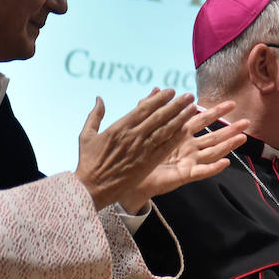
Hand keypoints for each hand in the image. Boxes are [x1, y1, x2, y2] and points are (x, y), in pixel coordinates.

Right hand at [75, 89, 197, 210]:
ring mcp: (142, 150)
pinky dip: (176, 138)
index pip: (143, 108)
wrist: (93, 187)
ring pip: (165, 130)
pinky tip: (187, 129)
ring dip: (181, 118)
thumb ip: (95, 115)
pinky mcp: (148, 163)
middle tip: (188, 95)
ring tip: (193, 108)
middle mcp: (133, 136)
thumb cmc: (88, 161)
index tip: (170, 91)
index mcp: (119, 127)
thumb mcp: (86, 135)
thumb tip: (99, 98)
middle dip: (175, 105)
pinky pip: (165, 148)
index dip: (159, 98)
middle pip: (159, 117)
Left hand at [118, 101, 249, 210]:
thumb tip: (156, 88)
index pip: (202, 120)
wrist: (129, 173)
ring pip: (213, 152)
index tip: (231, 104)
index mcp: (180, 133)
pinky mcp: (185, 175)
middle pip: (214, 136)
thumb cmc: (138, 151)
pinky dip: (214, 168)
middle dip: (230, 128)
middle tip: (246, 121)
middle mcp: (189, 147)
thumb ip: (151, 107)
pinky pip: (202, 172)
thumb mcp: (144, 125)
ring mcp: (189, 161)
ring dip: (228, 145)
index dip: (216, 112)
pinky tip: (225, 162)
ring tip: (243, 138)